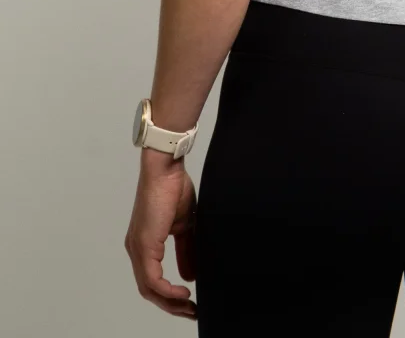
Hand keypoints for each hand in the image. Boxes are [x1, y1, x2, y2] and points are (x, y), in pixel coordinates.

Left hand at [124, 156, 197, 320]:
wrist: (166, 168)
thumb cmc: (174, 188)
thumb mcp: (185, 225)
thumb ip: (186, 250)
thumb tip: (191, 275)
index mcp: (144, 244)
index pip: (153, 280)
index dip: (170, 296)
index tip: (189, 303)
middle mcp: (136, 249)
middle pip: (149, 290)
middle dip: (171, 306)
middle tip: (191, 312)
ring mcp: (137, 248)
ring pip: (149, 289)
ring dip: (170, 302)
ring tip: (190, 307)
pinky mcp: (143, 245)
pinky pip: (152, 279)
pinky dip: (167, 291)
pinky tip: (183, 293)